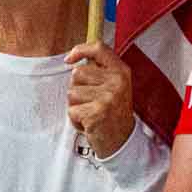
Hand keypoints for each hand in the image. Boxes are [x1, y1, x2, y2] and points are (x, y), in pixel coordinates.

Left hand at [64, 41, 135, 158]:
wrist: (123, 142)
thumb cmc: (113, 112)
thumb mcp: (114, 86)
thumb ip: (99, 70)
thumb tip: (71, 58)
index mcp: (121, 71)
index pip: (99, 48)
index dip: (80, 50)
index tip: (69, 59)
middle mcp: (117, 82)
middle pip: (77, 73)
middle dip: (78, 88)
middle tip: (93, 102)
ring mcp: (108, 97)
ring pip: (72, 93)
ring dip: (76, 106)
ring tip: (91, 113)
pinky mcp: (96, 113)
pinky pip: (71, 110)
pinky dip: (76, 120)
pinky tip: (89, 124)